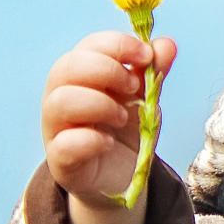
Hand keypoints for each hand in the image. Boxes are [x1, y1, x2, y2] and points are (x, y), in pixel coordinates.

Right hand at [42, 31, 175, 223]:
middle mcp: (62, 96)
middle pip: (67, 67)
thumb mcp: (144, 100)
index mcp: (82, 75)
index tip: (146, 56)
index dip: (117, 45)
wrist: (120, 179)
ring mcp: (56, 128)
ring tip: (122, 117)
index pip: (88, 46)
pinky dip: (90, 140)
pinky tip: (109, 142)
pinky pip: (63, 144)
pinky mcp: (60, 161)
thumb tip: (167, 44)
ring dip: (98, 104)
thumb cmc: (125, 132)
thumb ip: (153, 73)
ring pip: (60, 102)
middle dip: (106, 71)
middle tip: (133, 88)